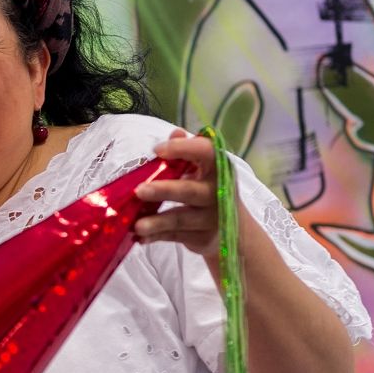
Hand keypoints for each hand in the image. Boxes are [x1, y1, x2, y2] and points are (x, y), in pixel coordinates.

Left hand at [133, 129, 224, 257]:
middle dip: (164, 190)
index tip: (158, 150)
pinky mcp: (202, 238)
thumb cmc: (210, 190)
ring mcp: (211, 218)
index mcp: (219, 168)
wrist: (236, 231)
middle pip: (190, 191)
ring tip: (137, 225)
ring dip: (157, 222)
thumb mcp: (203, 170)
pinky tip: (140, 237)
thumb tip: (175, 133)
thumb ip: (187, 151)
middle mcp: (218, 193)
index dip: (183, 149)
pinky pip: (175, 236)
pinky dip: (156, 237)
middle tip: (139, 190)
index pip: (206, 152)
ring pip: (181, 218)